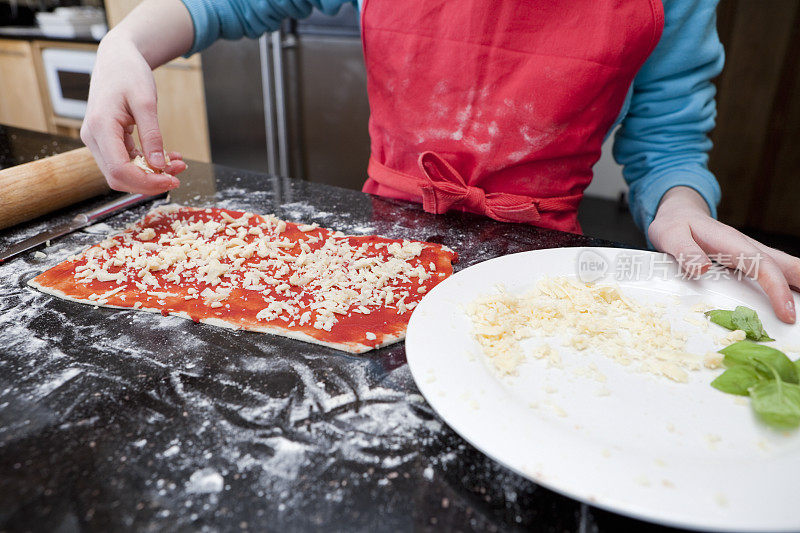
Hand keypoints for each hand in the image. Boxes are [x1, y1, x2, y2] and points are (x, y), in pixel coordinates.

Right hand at [81, 31, 186, 194]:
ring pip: (123, 173)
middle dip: (150, 182)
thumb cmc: (129, 74)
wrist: (116, 60)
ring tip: (178, 164)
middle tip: (178, 175)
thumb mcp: (145, 102)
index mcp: (100, 127)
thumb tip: (159, 166)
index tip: (172, 181)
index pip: (119, 170)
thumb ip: (152, 135)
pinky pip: (126, 162)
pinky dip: (148, 165)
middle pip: (118, 177)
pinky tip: (168, 158)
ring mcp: (98, 141)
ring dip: (151, 175)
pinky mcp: (107, 142)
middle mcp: (93, 138)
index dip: (146, 182)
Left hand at [649, 186, 798, 323]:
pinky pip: (771, 272)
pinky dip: (786, 283)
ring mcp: (749, 253)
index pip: (762, 265)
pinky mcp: (747, 260)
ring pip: (782, 266)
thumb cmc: (675, 226)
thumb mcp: (670, 236)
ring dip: (798, 283)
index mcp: (731, 242)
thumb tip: (702, 268)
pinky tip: (794, 297)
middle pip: (783, 264)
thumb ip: (685, 251)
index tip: (786, 311)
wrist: (677, 215)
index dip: (777, 288)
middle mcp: (746, 246)